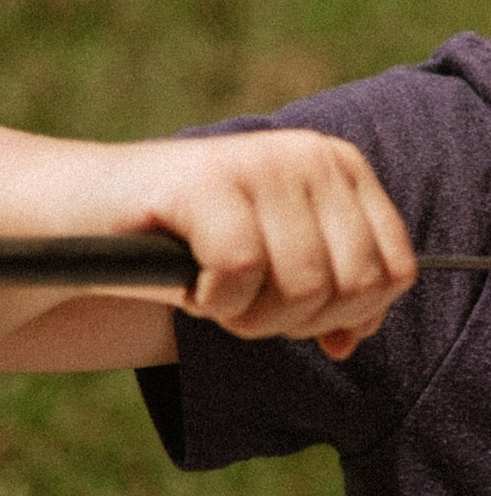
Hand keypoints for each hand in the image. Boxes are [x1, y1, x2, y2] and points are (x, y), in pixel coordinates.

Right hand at [0, 125, 415, 359]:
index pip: (396, 271)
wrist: (89, 217)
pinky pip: (241, 273)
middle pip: (354, 286)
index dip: (346, 315)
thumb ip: (333, 299)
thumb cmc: (191, 248)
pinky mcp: (207, 181)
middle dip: (296, 321)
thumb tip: (353, 340)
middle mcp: (312, 156)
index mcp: (344, 169)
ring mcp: (262, 163)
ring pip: (303, 286)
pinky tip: (187, 281)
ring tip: (213, 289)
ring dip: (250, 316)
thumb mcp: (280, 271)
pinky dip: (212, 301)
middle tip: (244, 303)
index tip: (292, 312)